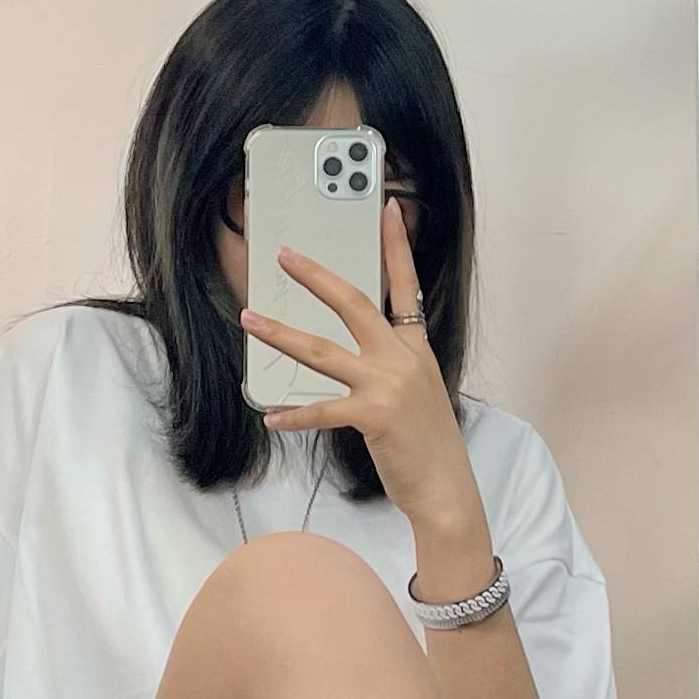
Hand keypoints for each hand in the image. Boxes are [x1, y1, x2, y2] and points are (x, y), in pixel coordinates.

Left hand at [241, 198, 485, 536]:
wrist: (446, 489)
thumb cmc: (428, 447)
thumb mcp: (417, 395)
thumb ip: (390, 369)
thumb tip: (353, 361)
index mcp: (416, 349)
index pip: (406, 286)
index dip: (397, 246)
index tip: (389, 210)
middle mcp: (402, 358)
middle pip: (354, 302)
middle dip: (316, 276)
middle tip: (286, 256)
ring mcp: (388, 385)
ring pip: (323, 350)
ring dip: (282, 334)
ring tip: (251, 321)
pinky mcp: (374, 415)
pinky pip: (321, 409)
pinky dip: (294, 415)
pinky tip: (272, 416)